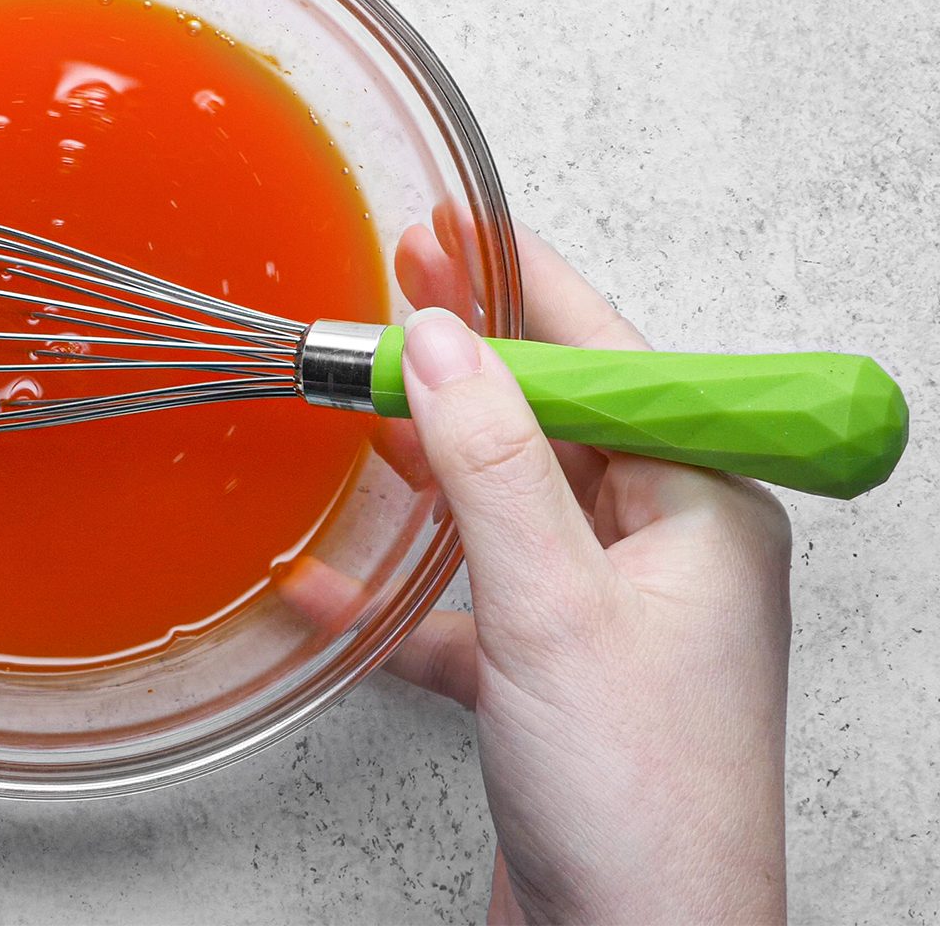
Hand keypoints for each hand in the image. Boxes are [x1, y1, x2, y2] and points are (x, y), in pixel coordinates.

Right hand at [292, 222, 790, 922]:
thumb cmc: (643, 800)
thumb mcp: (555, 602)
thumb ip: (492, 461)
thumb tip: (441, 337)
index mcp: (701, 510)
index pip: (604, 359)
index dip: (519, 286)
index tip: (450, 229)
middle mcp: (661, 554)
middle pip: (547, 424)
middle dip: (459, 365)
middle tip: (383, 296)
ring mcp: (605, 617)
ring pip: (502, 509)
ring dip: (423, 469)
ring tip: (351, 404)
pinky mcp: (548, 679)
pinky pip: (464, 607)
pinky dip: (397, 593)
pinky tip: (327, 582)